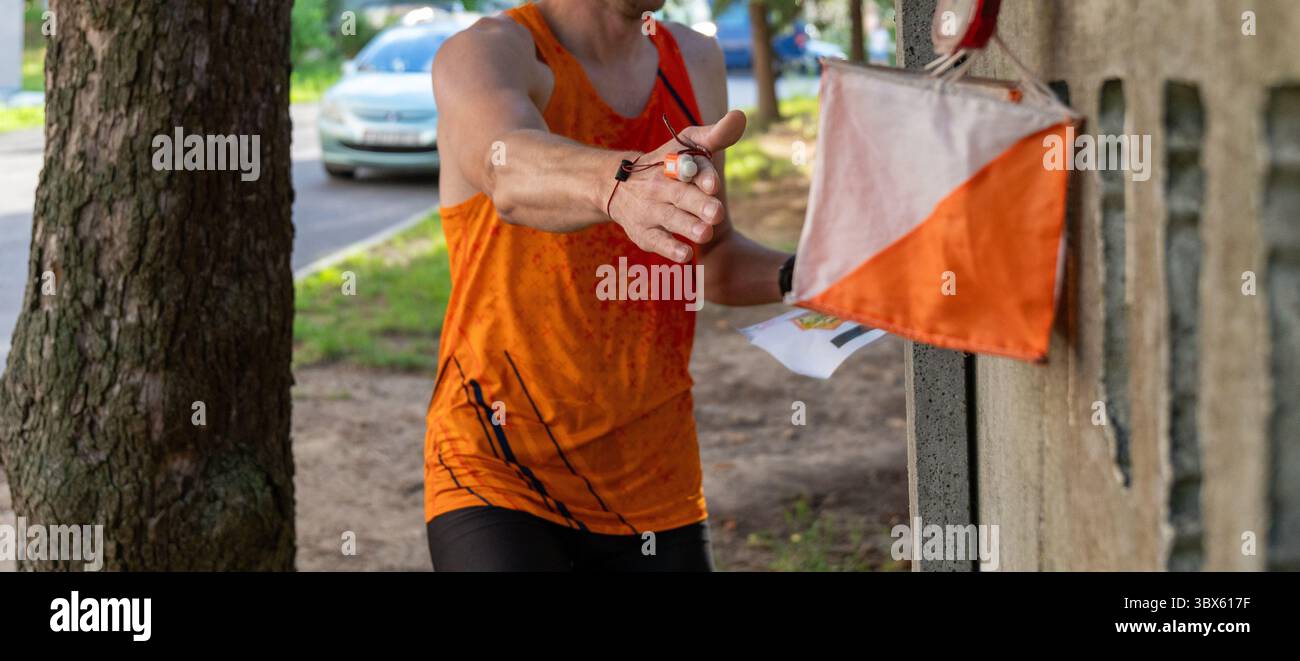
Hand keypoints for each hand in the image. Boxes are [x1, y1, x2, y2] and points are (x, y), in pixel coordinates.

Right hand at [606, 110, 745, 262]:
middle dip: (698, 204)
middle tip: (716, 213)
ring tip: (705, 233)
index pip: (689, 166)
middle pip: (681, 195)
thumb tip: (740, 116)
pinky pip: (657, 242)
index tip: (713, 184)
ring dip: (688, 227)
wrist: (619, 187)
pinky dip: (670, 249)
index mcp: (673, 164)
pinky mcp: (645, 233)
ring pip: (671, 220)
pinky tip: (685, 255)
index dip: (702, 174)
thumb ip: (716, 135)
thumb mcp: (687, 146)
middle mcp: (660, 187)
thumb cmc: (668, 166)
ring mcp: (651, 211)